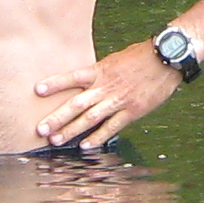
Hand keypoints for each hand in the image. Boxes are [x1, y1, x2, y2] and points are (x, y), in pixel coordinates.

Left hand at [33, 42, 183, 149]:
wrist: (166, 59)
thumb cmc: (140, 57)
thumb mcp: (114, 60)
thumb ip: (99, 73)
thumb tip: (85, 83)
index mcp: (100, 71)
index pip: (72, 77)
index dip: (54, 83)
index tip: (37, 90)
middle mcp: (105, 87)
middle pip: (76, 104)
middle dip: (56, 118)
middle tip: (40, 130)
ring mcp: (118, 100)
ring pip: (90, 119)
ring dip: (71, 131)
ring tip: (56, 140)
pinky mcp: (132, 111)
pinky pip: (111, 127)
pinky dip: (97, 137)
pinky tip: (85, 145)